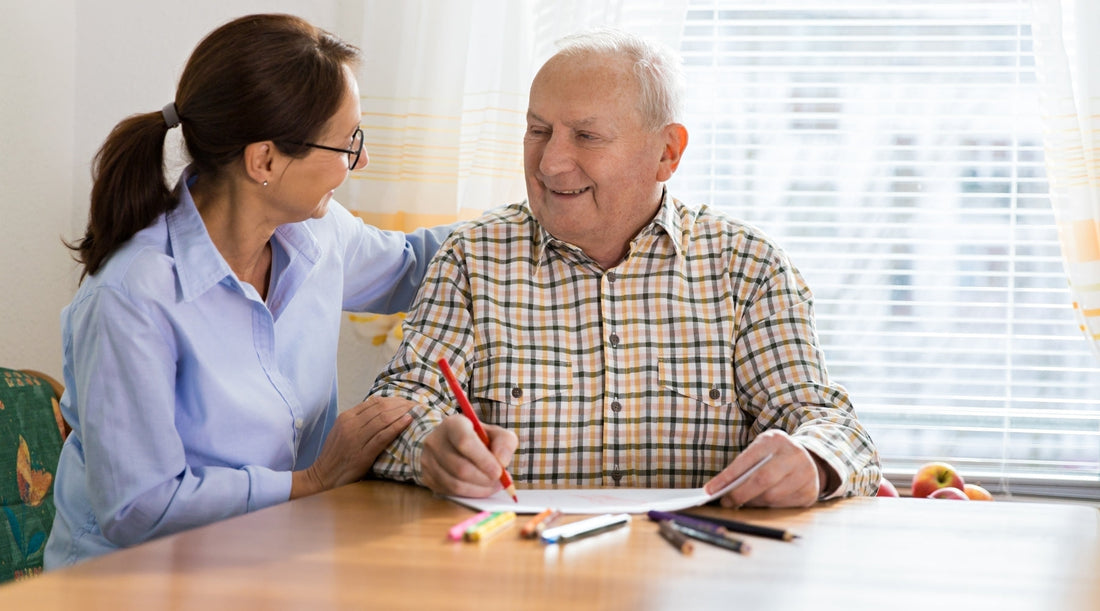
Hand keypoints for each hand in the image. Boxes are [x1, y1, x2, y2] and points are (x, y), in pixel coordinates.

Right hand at [291, 395, 413, 498]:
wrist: (323, 476)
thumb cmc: (336, 455)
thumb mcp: (342, 431)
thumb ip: (358, 420)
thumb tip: (381, 411)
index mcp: (346, 417)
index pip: (374, 402)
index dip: (393, 399)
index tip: (406, 401)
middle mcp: (350, 425)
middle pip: (381, 408)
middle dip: (401, 404)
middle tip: (416, 404)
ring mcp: (356, 439)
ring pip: (383, 419)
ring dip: (402, 412)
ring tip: (416, 410)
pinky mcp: (362, 454)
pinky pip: (383, 436)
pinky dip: (397, 427)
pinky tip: (409, 421)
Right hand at [419, 414, 517, 497]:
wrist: (452, 443)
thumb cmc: (477, 439)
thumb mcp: (495, 433)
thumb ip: (505, 442)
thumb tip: (501, 461)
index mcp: (453, 424)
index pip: (465, 442)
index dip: (483, 460)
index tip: (499, 471)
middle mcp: (435, 441)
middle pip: (461, 468)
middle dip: (484, 479)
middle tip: (499, 482)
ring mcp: (427, 460)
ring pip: (455, 483)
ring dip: (478, 489)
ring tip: (492, 485)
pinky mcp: (427, 477)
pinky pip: (450, 492)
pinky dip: (469, 494)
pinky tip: (479, 488)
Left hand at [704, 429, 827, 508]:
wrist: (807, 458)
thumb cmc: (774, 455)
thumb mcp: (760, 450)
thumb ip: (744, 466)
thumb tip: (721, 489)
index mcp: (775, 440)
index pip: (747, 460)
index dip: (727, 477)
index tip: (710, 490)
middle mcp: (794, 455)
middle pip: (762, 480)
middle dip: (739, 494)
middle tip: (725, 502)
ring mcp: (805, 474)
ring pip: (772, 497)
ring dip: (752, 503)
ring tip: (741, 502)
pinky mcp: (810, 492)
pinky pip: (782, 506)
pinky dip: (767, 508)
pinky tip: (759, 504)